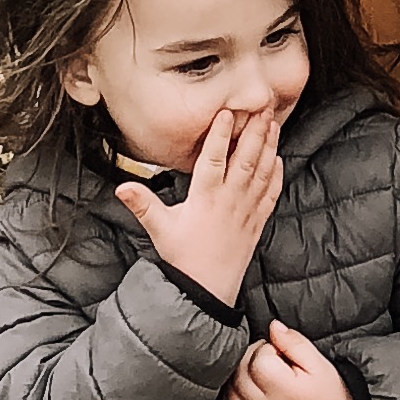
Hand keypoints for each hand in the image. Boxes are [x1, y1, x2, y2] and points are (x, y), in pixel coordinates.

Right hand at [117, 103, 283, 309]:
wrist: (207, 290)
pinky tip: (278, 160)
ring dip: (269, 147)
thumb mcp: (160, 230)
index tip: (227, 113)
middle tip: (261, 108)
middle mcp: (229, 200)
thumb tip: (122, 187)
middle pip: (245, 159)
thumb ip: (143, 204)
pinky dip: (276, 175)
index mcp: (205, 198)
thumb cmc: (183, 259)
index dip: (220, 135)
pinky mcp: (257, 222)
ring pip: (261, 172)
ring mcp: (246, 210)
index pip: (214, 159)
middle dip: (254, 132)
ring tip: (272, 124)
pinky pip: (271, 194)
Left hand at [223, 318, 356, 399]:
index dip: (268, 348)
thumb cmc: (329, 393)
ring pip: (231, 389)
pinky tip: (247, 385)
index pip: (258, 359)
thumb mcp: (318, 363)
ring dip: (240, 373)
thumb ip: (294, 342)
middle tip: (272, 357)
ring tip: (261, 370)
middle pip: (240, 372)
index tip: (282, 352)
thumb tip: (273, 327)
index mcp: (284, 390)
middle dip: (252, 356)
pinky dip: (233, 394)